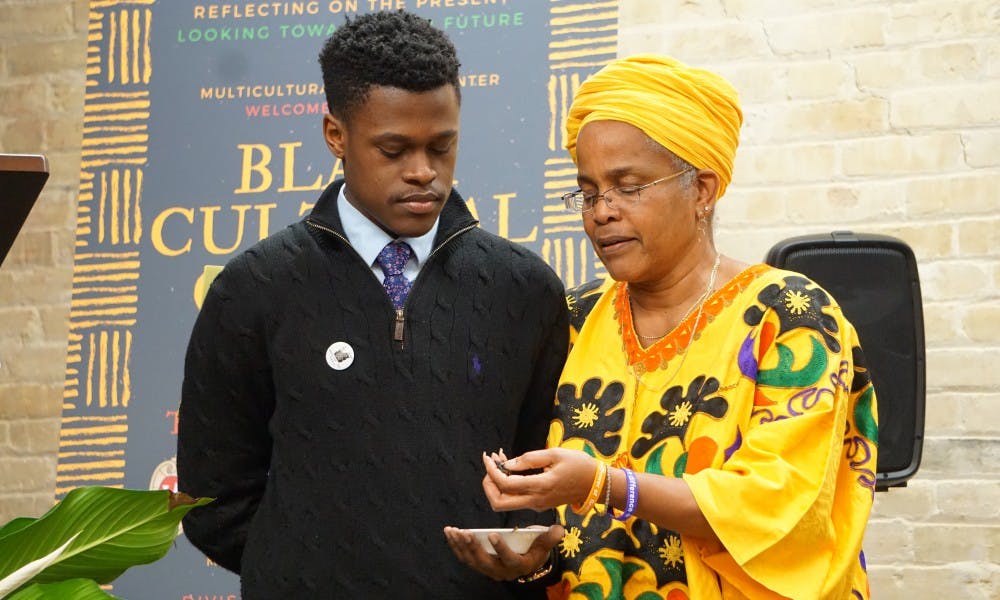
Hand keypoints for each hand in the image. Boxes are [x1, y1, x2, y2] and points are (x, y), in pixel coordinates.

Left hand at [443, 524, 562, 581]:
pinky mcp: (478, 564)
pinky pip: (464, 557)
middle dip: (473, 548)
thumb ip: (549, 538)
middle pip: (484, 562)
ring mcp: (488, 569)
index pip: (509, 559)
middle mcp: (501, 572)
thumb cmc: (534, 551)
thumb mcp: (544, 545)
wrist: (525, 563)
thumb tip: (558, 529)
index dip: (500, 549)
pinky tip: (450, 533)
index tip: (492, 534)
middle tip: (465, 533)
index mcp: (518, 566)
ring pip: (471, 560)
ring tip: (453, 531)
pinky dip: (456, 546)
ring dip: (460, 546)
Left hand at [482, 448, 597, 511]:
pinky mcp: (539, 504)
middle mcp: (536, 500)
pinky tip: (511, 467)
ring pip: (506, 502)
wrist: (596, 484)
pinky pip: (516, 499)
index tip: (488, 457)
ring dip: (496, 484)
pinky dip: (507, 486)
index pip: (505, 484)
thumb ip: (529, 459)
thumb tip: (507, 464)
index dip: (492, 470)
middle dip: (488, 484)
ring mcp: (537, 505)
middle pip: (498, 503)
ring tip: (499, 461)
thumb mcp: (556, 454)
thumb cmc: (579, 465)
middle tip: (490, 464)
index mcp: (541, 486)